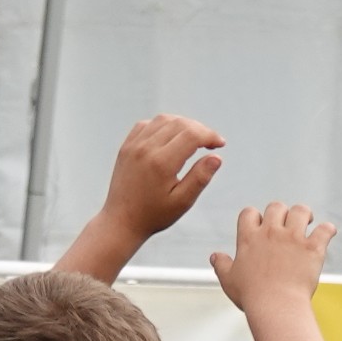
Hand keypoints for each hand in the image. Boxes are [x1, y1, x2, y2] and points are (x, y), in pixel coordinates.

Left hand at [99, 114, 223, 239]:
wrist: (121, 220)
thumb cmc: (154, 215)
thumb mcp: (182, 202)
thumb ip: (200, 178)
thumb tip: (216, 157)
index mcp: (162, 163)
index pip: (192, 135)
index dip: (210, 135)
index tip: (220, 144)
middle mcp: (146, 148)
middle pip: (180, 123)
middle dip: (200, 129)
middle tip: (210, 143)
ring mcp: (134, 145)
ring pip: (164, 120)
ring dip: (183, 124)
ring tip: (194, 139)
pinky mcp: (127, 145)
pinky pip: (148, 124)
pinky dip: (164, 125)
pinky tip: (172, 137)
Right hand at [211, 201, 335, 312]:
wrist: (276, 307)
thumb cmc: (252, 297)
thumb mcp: (229, 281)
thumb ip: (222, 265)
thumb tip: (215, 257)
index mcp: (249, 238)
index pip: (249, 213)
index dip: (255, 217)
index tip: (260, 226)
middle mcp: (270, 232)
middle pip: (276, 207)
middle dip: (281, 212)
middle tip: (288, 223)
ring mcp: (293, 238)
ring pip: (300, 211)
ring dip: (304, 214)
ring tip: (308, 221)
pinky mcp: (312, 248)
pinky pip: (325, 229)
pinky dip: (328, 230)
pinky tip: (328, 232)